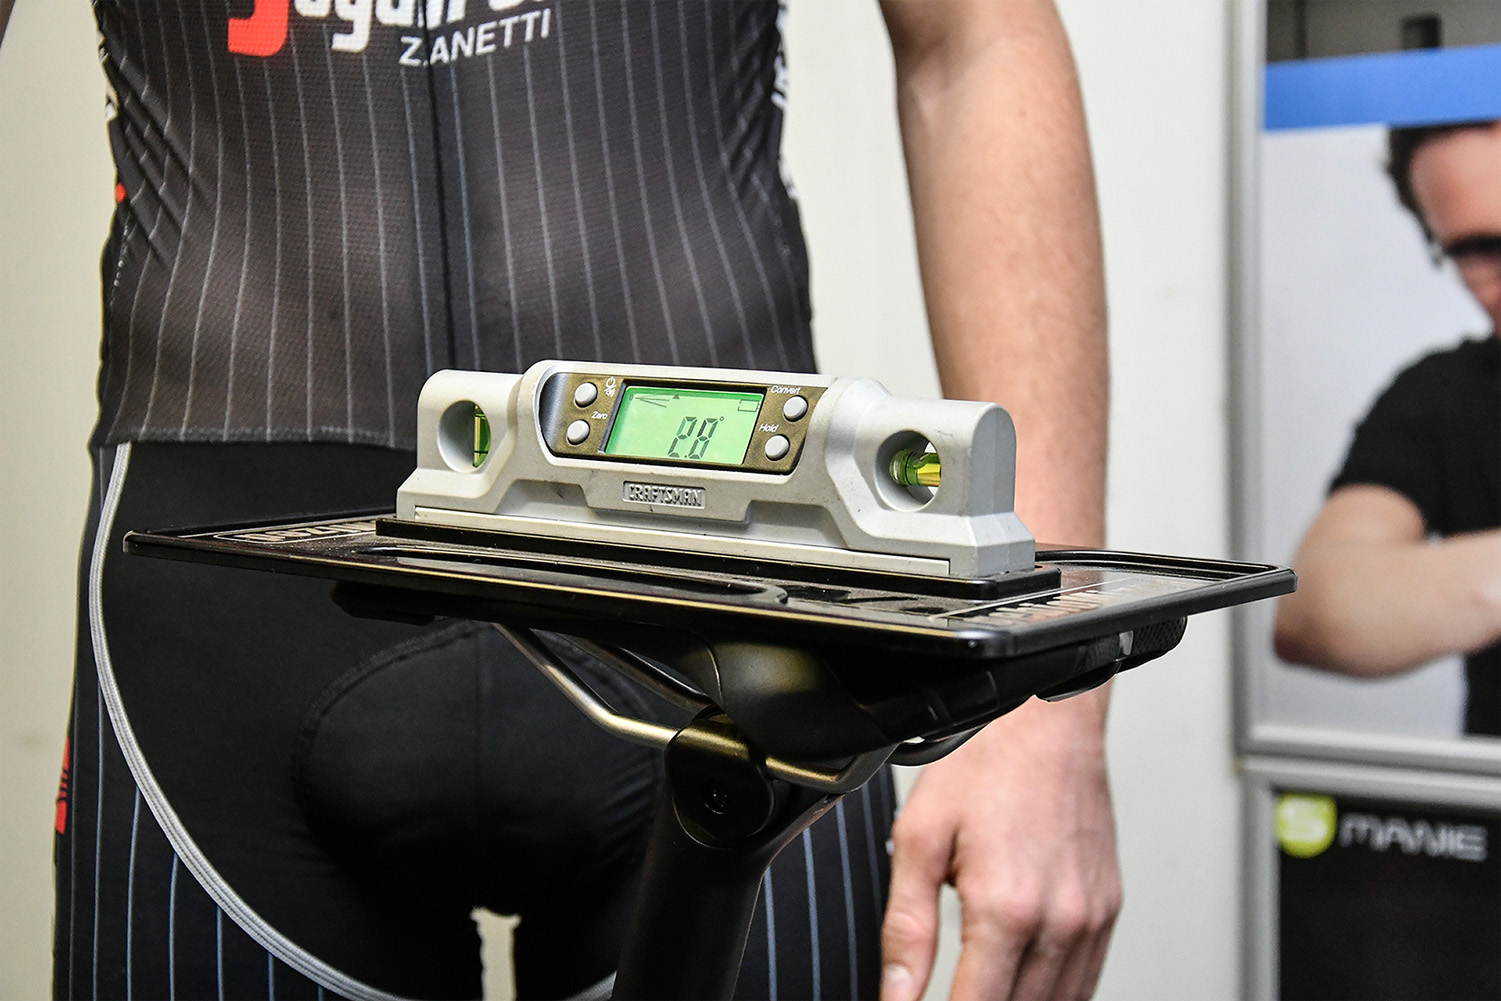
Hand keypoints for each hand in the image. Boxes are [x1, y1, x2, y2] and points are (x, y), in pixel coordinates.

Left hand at [880, 690, 1118, 1000]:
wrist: (1047, 723)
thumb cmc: (986, 766)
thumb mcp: (920, 839)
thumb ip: (906, 928)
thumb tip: (896, 994)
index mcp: (1006, 908)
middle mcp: (1058, 922)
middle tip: (943, 995)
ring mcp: (1090, 920)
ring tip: (977, 990)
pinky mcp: (1108, 912)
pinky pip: (1085, 983)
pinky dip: (1051, 996)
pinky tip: (1019, 987)